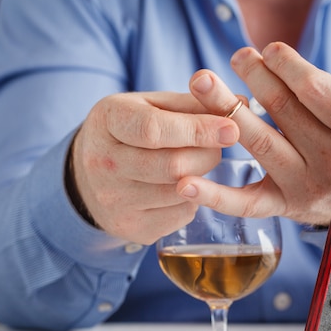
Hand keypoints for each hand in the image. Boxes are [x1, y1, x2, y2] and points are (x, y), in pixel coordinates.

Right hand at [69, 91, 239, 243]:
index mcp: (108, 121)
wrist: (88, 175)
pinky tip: (182, 187)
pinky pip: (180, 215)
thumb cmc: (131, 131)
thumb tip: (241, 102)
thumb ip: (194, 103)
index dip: (198, 131)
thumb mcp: (152, 105)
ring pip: (180, 193)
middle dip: (208, 154)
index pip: (154, 130)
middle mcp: (103, 164)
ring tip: (198, 162)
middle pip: (173, 166)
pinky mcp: (130, 228)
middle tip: (218, 145)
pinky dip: (192, 200)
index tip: (232, 129)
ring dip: (203, 177)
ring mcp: (113, 201)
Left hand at [178, 39, 330, 224]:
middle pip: (283, 112)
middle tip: (236, 56)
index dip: (290, 68)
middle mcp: (330, 161)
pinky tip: (185, 182)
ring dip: (226, 111)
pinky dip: (214, 196)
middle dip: (255, 78)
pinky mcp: (282, 208)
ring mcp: (303, 187)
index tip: (270, 50)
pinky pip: (245, 204)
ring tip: (201, 82)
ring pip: (259, 144)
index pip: (318, 93)